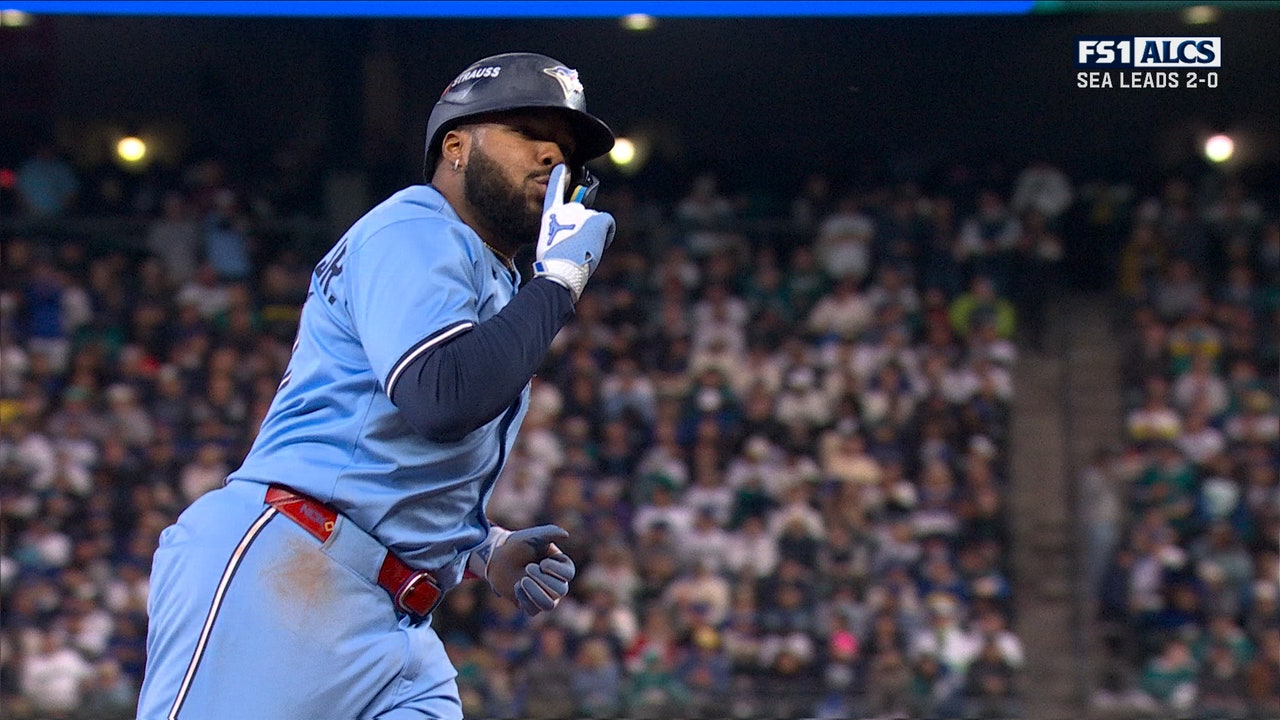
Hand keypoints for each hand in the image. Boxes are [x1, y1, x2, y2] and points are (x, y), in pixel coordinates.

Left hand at [477, 524, 574, 615]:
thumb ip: (550, 531)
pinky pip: (533, 611)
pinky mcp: (530, 606)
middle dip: (542, 579)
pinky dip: (524, 598)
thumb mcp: (533, 535)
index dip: (556, 570)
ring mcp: (544, 596)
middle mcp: (557, 584)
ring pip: (549, 605)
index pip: (569, 574)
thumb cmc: (518, 545)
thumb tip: (566, 535)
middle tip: (528, 567)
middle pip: (561, 591)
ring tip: (522, 580)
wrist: (498, 556)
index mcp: (561, 566)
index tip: (542, 562)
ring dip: (535, 593)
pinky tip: (516, 586)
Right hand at [533, 164, 614, 302]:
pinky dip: (607, 233)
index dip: (557, 180)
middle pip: (581, 215)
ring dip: (593, 234)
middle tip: (577, 248)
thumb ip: (562, 235)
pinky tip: (599, 244)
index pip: (554, 193)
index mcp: (550, 216)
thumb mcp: (550, 247)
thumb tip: (576, 240)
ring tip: (585, 251)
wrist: (560, 270)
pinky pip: (608, 222)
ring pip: (594, 221)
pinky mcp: (597, 220)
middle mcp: (566, 210)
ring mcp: (582, 213)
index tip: (560, 169)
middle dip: (582, 229)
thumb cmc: (554, 266)